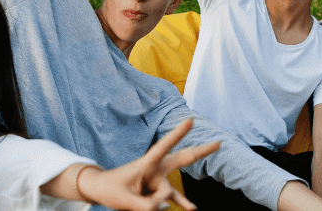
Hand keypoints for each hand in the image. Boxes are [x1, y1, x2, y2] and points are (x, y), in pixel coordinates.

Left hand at [78, 118, 219, 210]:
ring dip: (154, 203)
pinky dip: (180, 204)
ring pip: (167, 195)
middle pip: (183, 158)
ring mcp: (159, 180)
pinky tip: (191, 209)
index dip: (178, 134)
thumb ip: (146, 206)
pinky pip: (172, 199)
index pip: (164, 146)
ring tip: (138, 203)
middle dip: (201, 152)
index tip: (190, 120)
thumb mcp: (125, 200)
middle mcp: (156, 169)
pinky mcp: (159, 192)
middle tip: (219, 142)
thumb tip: (168, 206)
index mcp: (146, 163)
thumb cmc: (110, 190)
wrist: (102, 192)